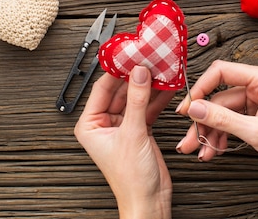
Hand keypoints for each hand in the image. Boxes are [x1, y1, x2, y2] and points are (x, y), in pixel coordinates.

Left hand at [75, 66, 174, 218]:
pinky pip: (147, 107)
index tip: (129, 54)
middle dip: (136, 75)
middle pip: (120, 90)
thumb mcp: (132, 133)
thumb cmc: (131, 180)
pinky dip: (157, 97)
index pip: (102, 88)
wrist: (149, 202)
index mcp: (90, 124)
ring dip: (149, 84)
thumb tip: (137, 73)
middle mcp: (104, 123)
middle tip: (148, 58)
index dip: (116, 70)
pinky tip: (167, 86)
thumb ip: (136, 100)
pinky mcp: (139, 129)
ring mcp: (123, 125)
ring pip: (136, 97)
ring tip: (160, 68)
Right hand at [175, 60, 257, 175]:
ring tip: (201, 149)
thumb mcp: (256, 131)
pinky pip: (228, 123)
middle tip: (189, 137)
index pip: (221, 72)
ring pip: (221, 113)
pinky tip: (213, 150)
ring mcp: (255, 103)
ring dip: (209, 132)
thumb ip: (222, 119)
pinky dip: (219, 136)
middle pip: (218, 98)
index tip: (188, 107)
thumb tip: (196, 108)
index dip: (201, 88)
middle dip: (203, 120)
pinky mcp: (253, 118)